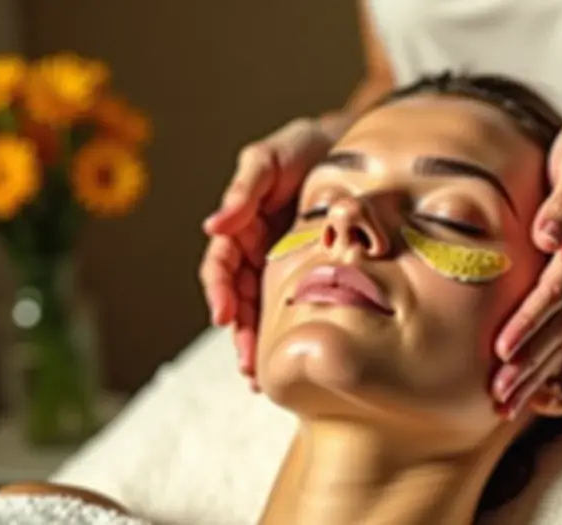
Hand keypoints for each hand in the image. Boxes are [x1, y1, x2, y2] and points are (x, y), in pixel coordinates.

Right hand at [199, 118, 333, 385]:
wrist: (349, 149)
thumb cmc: (302, 148)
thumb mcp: (269, 160)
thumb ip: (243, 191)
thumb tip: (212, 226)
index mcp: (241, 228)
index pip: (222, 267)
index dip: (220, 292)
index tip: (224, 316)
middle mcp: (258, 251)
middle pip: (241, 300)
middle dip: (241, 333)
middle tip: (249, 365)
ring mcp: (284, 264)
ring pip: (266, 310)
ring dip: (260, 342)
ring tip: (263, 376)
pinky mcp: (313, 271)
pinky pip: (299, 304)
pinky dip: (292, 330)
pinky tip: (297, 355)